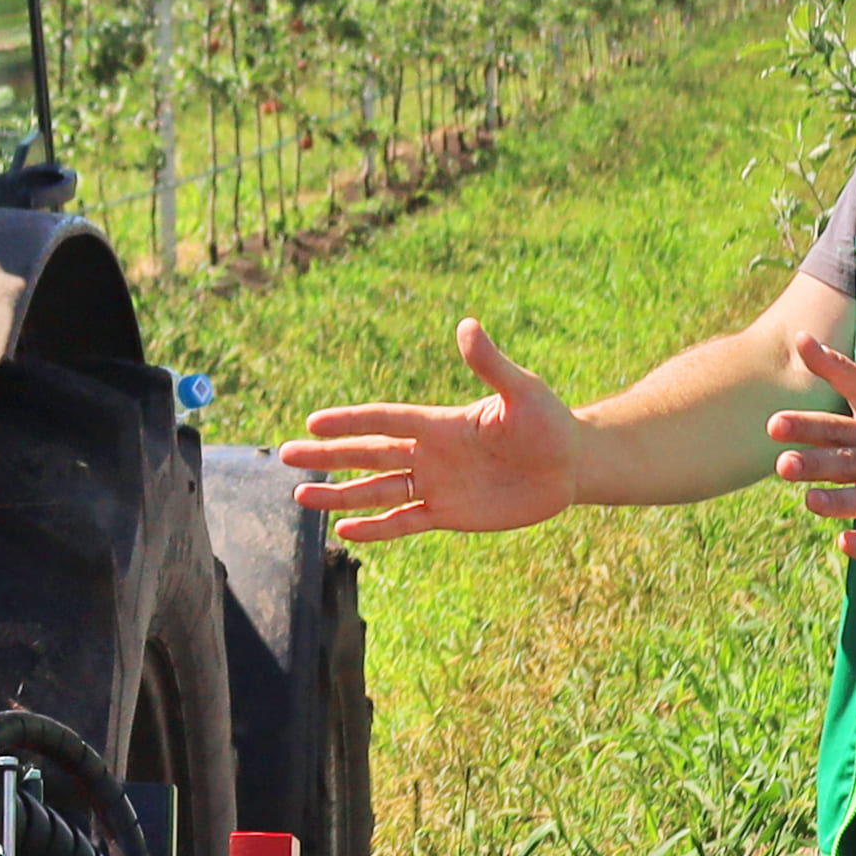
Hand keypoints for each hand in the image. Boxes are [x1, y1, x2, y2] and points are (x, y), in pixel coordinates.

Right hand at [280, 321, 577, 543]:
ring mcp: (437, 484)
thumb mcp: (522, 391)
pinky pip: (404, 521)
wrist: (569, 464)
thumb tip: (466, 325)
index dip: (351, 421)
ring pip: (377, 491)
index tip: (313, 421)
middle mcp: (430, 453)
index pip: (385, 420)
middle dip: (328, 455)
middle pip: (368, 454)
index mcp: (440, 423)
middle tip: (287, 455)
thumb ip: (490, 363)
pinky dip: (376, 528)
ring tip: (301, 496)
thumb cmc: (548, 422)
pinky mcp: (450, 513)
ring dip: (341, 494)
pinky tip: (344, 530)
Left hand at [762, 338, 855, 562]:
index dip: (808, 426)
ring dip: (841, 502)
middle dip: (818, 464)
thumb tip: (800, 337)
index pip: (839, 427)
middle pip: (851, 462)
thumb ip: (841, 371)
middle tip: (783, 465)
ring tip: (810, 501)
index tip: (774, 424)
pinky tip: (846, 543)